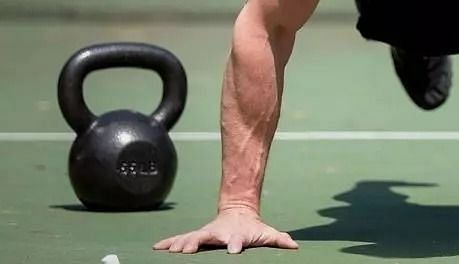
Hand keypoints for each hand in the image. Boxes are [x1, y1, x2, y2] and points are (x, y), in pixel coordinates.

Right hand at [153, 207, 298, 253]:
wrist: (239, 214)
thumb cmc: (253, 230)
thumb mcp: (266, 234)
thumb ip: (279, 239)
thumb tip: (295, 245)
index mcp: (235, 236)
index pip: (236, 241)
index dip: (235, 246)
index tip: (233, 251)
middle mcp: (218, 234)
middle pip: (207, 238)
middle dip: (197, 243)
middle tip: (188, 250)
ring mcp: (206, 234)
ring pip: (191, 238)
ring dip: (180, 244)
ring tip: (171, 250)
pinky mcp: (197, 237)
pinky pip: (181, 240)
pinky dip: (169, 243)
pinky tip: (157, 248)